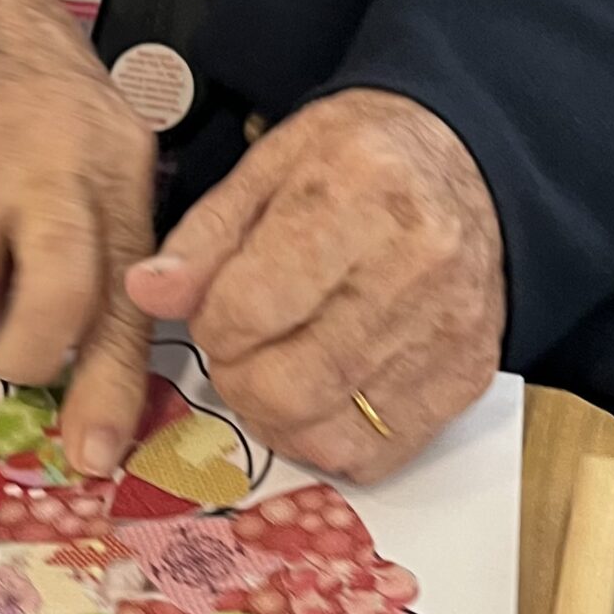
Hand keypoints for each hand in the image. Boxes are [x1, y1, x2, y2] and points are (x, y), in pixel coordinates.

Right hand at [0, 0, 156, 476]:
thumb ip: (102, 244)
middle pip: (51, 306)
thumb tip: (88, 376)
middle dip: (20, 352)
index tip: (96, 457)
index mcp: (115, 164)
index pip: (126, 295)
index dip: (111, 387)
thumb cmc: (29, 86)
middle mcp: (51, 159)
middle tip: (6, 338)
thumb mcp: (96, 144)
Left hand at [125, 89, 504, 479]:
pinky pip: (375, 454)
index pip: (248, 307)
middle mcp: (415, 266)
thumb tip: (146, 293)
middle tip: (240, 344)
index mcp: (360, 193)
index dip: (210, 320)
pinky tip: (324, 391)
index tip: (218, 304)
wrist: (468, 165)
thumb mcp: (271, 164)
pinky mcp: (467, 377)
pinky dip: (330, 436)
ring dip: (277, 414)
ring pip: (325, 431)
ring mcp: (449, 330)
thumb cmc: (358, 158)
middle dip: (236, 376)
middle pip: (285, 385)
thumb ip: (205, 235)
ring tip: (279, 364)